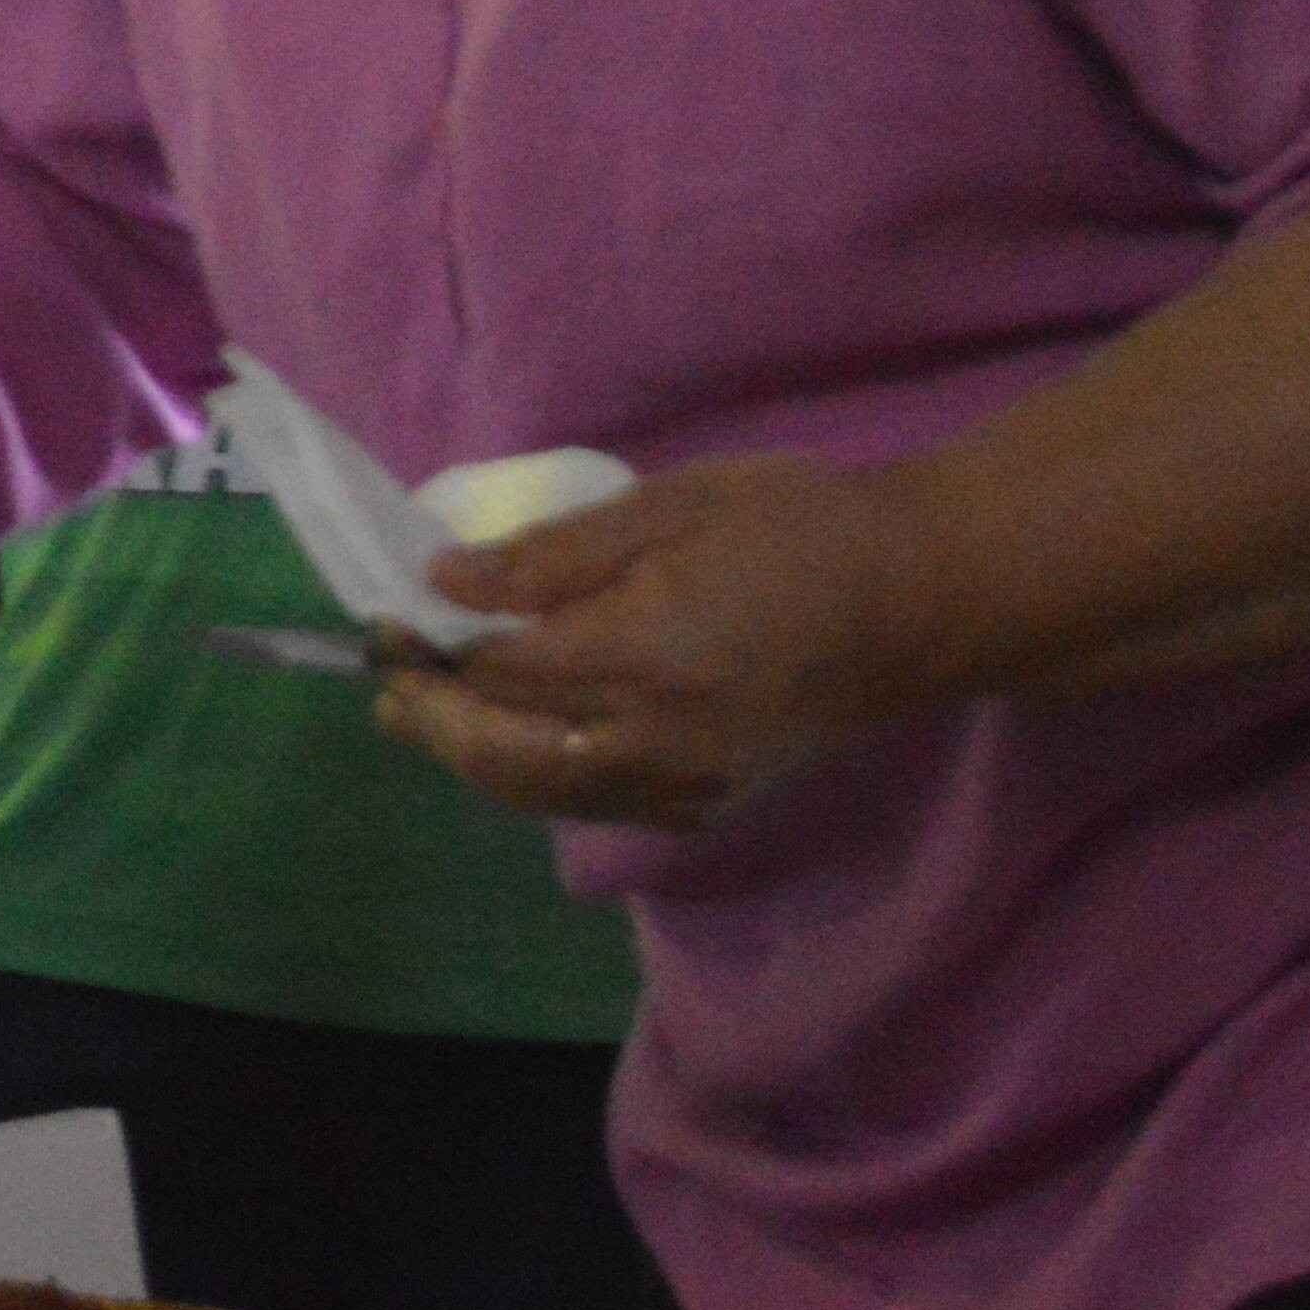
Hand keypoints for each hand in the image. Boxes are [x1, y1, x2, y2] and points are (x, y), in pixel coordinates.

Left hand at [377, 453, 952, 827]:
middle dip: (434, 723)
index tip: (387, 618)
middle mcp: (660, 741)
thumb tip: (445, 582)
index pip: (498, 673)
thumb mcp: (672, 506)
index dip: (430, 650)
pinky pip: (603, 804)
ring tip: (423, 720)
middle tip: (383, 687)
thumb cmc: (801, 525)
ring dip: (478, 761)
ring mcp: (692, 784)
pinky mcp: (716, 801)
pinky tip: (517, 744)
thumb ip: (553, 554)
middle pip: (509, 753)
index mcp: (645, 657)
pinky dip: (544, 781)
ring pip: (550, 793)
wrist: (925, 597)